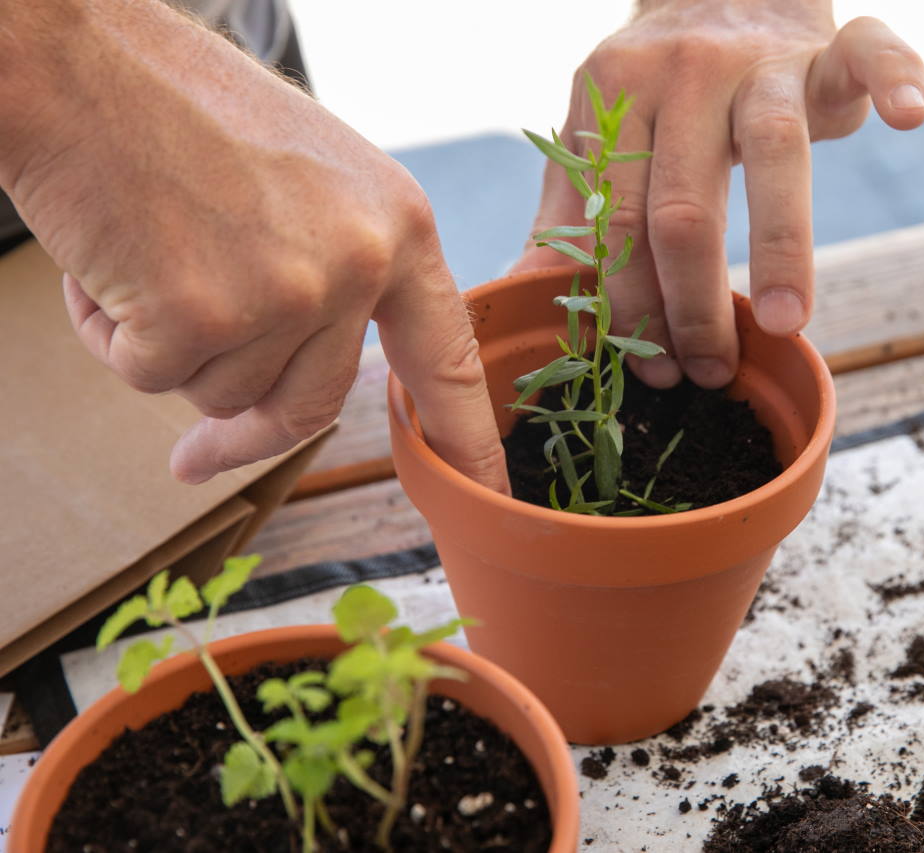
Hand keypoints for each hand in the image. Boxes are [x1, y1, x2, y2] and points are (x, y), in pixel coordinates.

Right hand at [0, 0, 507, 491]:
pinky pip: (149, 374)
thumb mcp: (310, 183)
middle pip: (312, 406)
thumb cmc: (183, 109)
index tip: (483, 490)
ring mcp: (286, 291)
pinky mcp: (202, 314)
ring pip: (221, 393)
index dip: (466, 437)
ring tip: (145, 249)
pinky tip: (106, 256)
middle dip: (244, 432)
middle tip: (194, 457)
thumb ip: (336, 276)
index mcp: (399, 228)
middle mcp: (359, 264)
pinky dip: (111, 332)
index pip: (449, 359)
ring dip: (167, 346)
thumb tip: (308, 377)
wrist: (75, 58)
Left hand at [512, 1, 923, 388]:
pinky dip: (896, 75)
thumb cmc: (664, 90)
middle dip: (691, 302)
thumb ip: (572, 206)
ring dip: (779, 247)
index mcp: (613, 96)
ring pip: (772, 151)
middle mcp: (680, 71)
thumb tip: (523, 290)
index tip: (652, 370)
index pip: (616, 219)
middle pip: (683, 203)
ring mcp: (758, 55)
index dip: (631, 304)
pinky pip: (869, 51)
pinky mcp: (826, 47)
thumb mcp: (602, 134)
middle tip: (709, 370)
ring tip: (782, 324)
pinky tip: (912, 116)